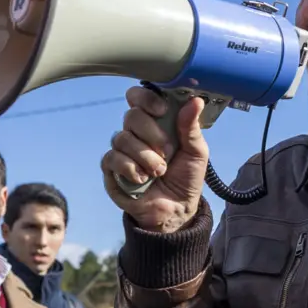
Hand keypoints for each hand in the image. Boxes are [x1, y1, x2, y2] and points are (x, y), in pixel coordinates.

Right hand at [101, 86, 209, 233]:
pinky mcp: (111, 170)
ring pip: (122, 138)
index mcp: (156, 122)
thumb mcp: (196, 152)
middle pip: (131, 116)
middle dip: (152, 133)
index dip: (147, 98)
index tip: (162, 110)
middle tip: (168, 151)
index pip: (139, 97)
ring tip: (160, 171)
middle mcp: (136, 133)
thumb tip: (195, 100)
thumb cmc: (186, 177)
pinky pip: (112, 158)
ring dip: (145, 157)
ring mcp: (122, 150)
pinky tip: (142, 179)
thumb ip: (191, 127)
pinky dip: (130, 168)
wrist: (176, 210)